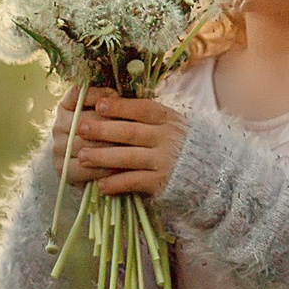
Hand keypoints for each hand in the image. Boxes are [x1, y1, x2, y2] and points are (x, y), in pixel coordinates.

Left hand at [50, 86, 184, 196]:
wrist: (208, 172)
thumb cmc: (177, 143)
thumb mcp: (167, 122)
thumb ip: (142, 115)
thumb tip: (104, 103)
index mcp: (167, 118)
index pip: (142, 108)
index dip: (119, 106)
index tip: (98, 105)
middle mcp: (167, 137)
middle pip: (130, 132)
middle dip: (103, 130)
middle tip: (80, 128)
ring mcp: (165, 161)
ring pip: (129, 157)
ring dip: (103, 157)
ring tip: (82, 157)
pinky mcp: (162, 182)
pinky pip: (135, 182)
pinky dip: (116, 183)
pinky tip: (100, 185)